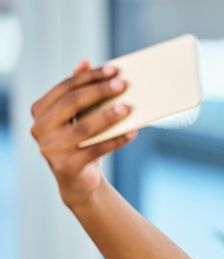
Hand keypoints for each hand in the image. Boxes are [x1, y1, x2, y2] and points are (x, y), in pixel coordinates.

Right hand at [29, 59, 137, 207]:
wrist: (78, 180)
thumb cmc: (80, 142)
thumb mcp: (77, 117)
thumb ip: (78, 91)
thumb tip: (85, 62)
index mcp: (40, 111)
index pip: (65, 87)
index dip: (90, 77)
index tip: (114, 70)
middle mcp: (39, 129)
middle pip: (72, 103)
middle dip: (99, 92)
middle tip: (122, 84)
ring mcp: (50, 149)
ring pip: (83, 127)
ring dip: (108, 116)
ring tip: (128, 108)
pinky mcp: (66, 167)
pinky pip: (95, 150)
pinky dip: (116, 140)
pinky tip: (132, 133)